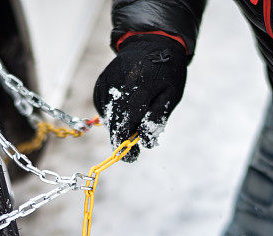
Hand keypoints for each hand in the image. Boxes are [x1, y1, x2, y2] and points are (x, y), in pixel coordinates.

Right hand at [93, 34, 187, 161]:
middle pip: (113, 124)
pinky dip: (114, 114)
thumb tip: (144, 141)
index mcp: (137, 91)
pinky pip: (103, 107)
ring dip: (120, 125)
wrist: (151, 41)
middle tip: (134, 148)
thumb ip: (156, 119)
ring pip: (108, 117)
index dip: (125, 145)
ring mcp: (105, 85)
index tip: (131, 157)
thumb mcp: (171, 96)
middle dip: (122, 139)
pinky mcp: (100, 84)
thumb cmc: (167, 71)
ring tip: (136, 118)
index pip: (124, 126)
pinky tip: (127, 108)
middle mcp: (117, 88)